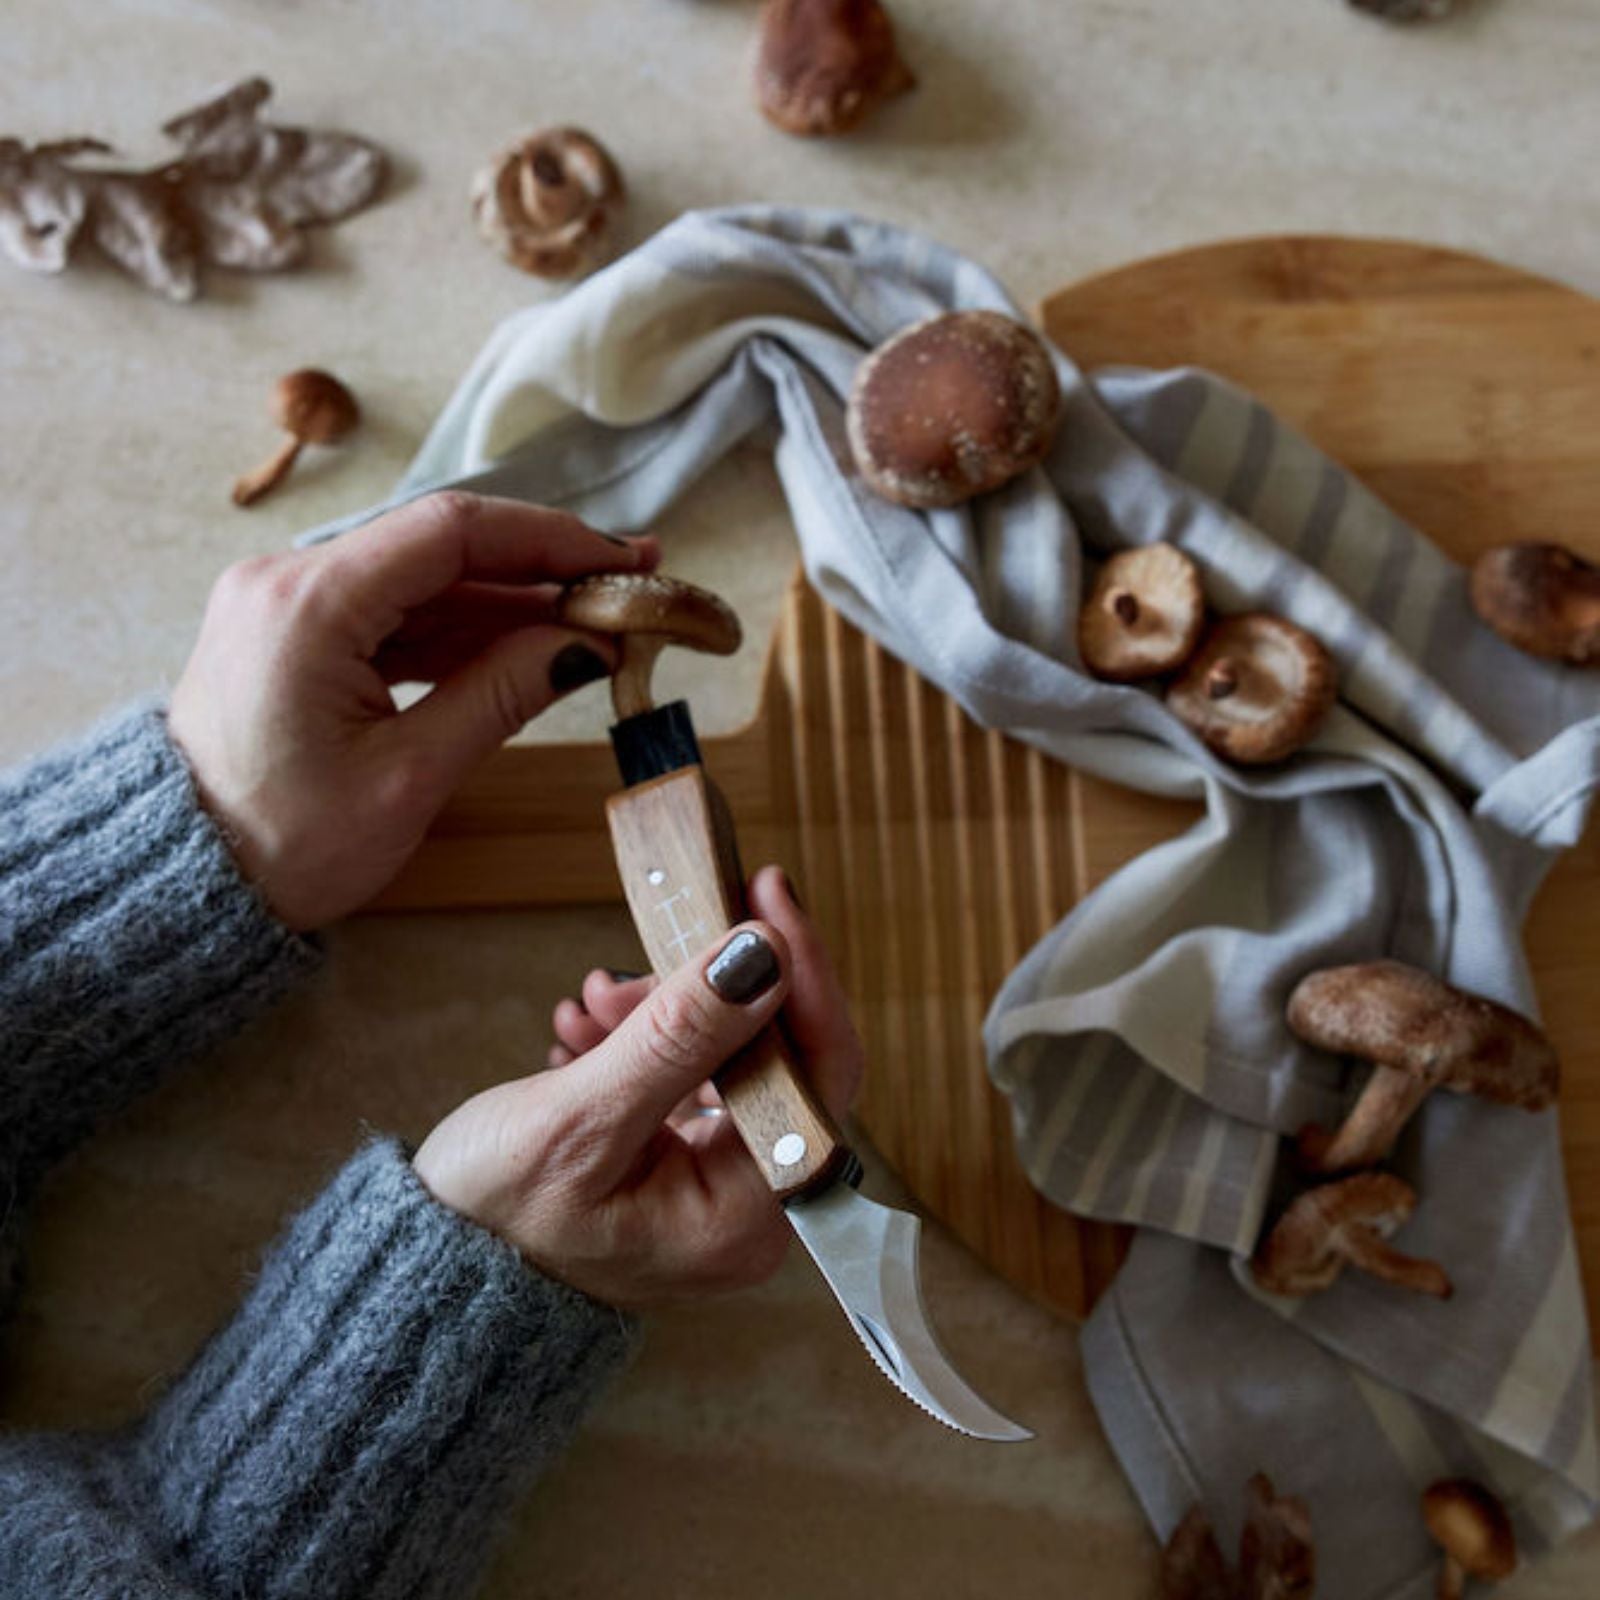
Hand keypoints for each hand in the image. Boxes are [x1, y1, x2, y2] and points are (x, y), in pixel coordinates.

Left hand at [168, 491, 656, 929]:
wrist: (184, 883)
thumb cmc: (282, 844)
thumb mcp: (409, 777)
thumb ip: (502, 694)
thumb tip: (588, 645)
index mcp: (308, 604)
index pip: (450, 531)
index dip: (549, 539)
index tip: (621, 562)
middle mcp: (290, 580)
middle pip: (440, 547)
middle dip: (540, 566)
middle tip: (630, 582)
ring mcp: (290, 603)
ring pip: (423, 581)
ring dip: (510, 600)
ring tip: (597, 617)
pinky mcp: (297, 632)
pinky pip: (395, 613)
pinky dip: (464, 628)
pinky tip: (531, 642)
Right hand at [412, 867, 864, 1309]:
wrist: (428, 1276)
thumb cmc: (494, 1219)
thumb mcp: (582, 1116)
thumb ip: (677, 1036)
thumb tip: (762, 954)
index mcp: (745, 1218)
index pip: (820, 1074)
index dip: (802, 973)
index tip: (766, 896)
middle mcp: (749, 1210)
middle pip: (776, 1060)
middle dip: (710, 995)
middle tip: (650, 947)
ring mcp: (714, 1188)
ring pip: (728, 1062)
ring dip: (665, 1016)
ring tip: (593, 1003)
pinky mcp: (679, 1168)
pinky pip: (689, 1081)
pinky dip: (646, 1045)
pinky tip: (589, 1030)